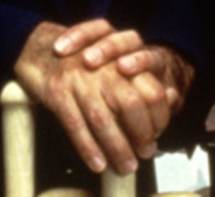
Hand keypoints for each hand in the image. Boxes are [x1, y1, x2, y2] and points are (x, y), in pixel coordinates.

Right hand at [15, 21, 191, 174]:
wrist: (41, 46)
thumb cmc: (85, 59)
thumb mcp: (118, 60)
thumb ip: (144, 79)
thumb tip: (172, 99)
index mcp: (125, 57)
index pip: (152, 89)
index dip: (159, 115)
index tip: (158, 135)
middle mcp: (105, 66)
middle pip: (131, 103)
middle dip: (141, 134)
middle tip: (146, 154)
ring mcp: (80, 77)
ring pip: (103, 118)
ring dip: (117, 147)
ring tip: (125, 166)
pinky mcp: (56, 90)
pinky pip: (75, 124)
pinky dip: (88, 147)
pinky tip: (98, 163)